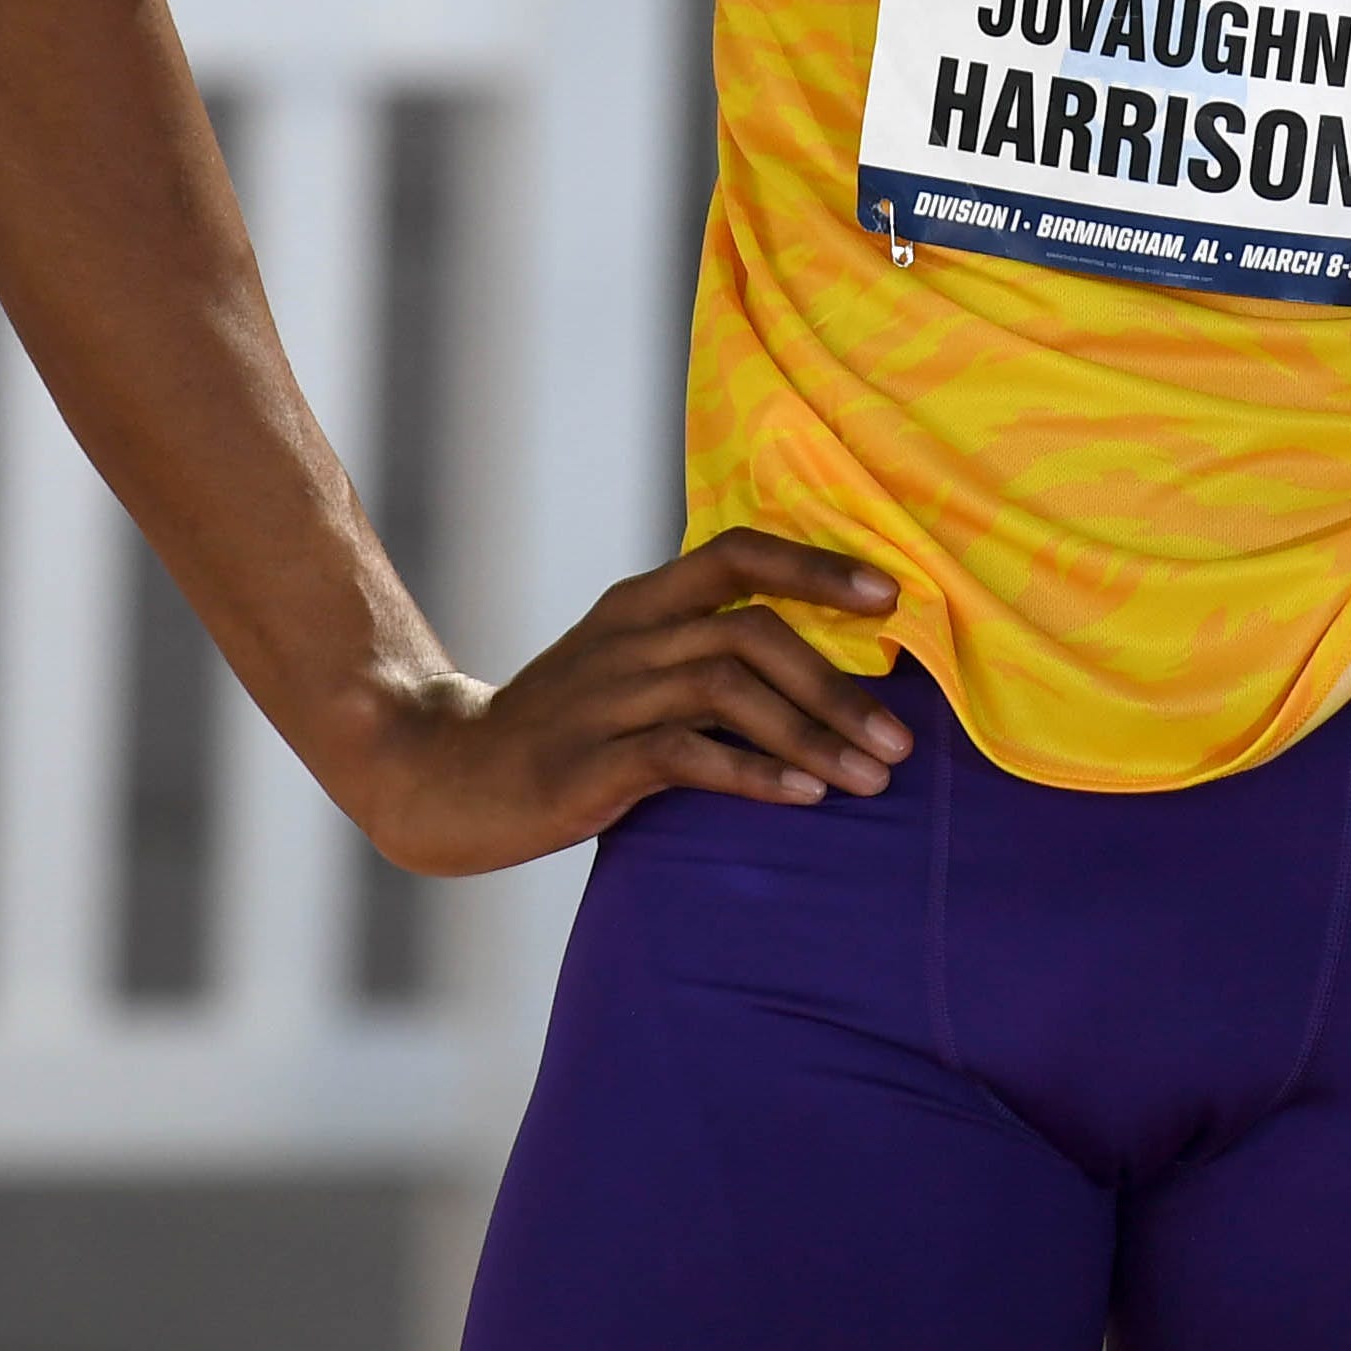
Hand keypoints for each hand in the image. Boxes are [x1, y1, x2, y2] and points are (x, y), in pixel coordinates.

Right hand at [332, 528, 910, 876]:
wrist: (450, 780)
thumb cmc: (564, 728)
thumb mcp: (628, 667)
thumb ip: (702, 651)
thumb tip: (821, 661)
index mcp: (641, 602)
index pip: (737, 552)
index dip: (816, 567)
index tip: (890, 596)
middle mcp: (629, 636)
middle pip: (753, 632)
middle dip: (838, 686)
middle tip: (900, 738)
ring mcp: (607, 696)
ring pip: (730, 691)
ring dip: (812, 736)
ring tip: (870, 777)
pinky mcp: (592, 762)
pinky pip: (690, 756)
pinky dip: (755, 775)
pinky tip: (803, 798)